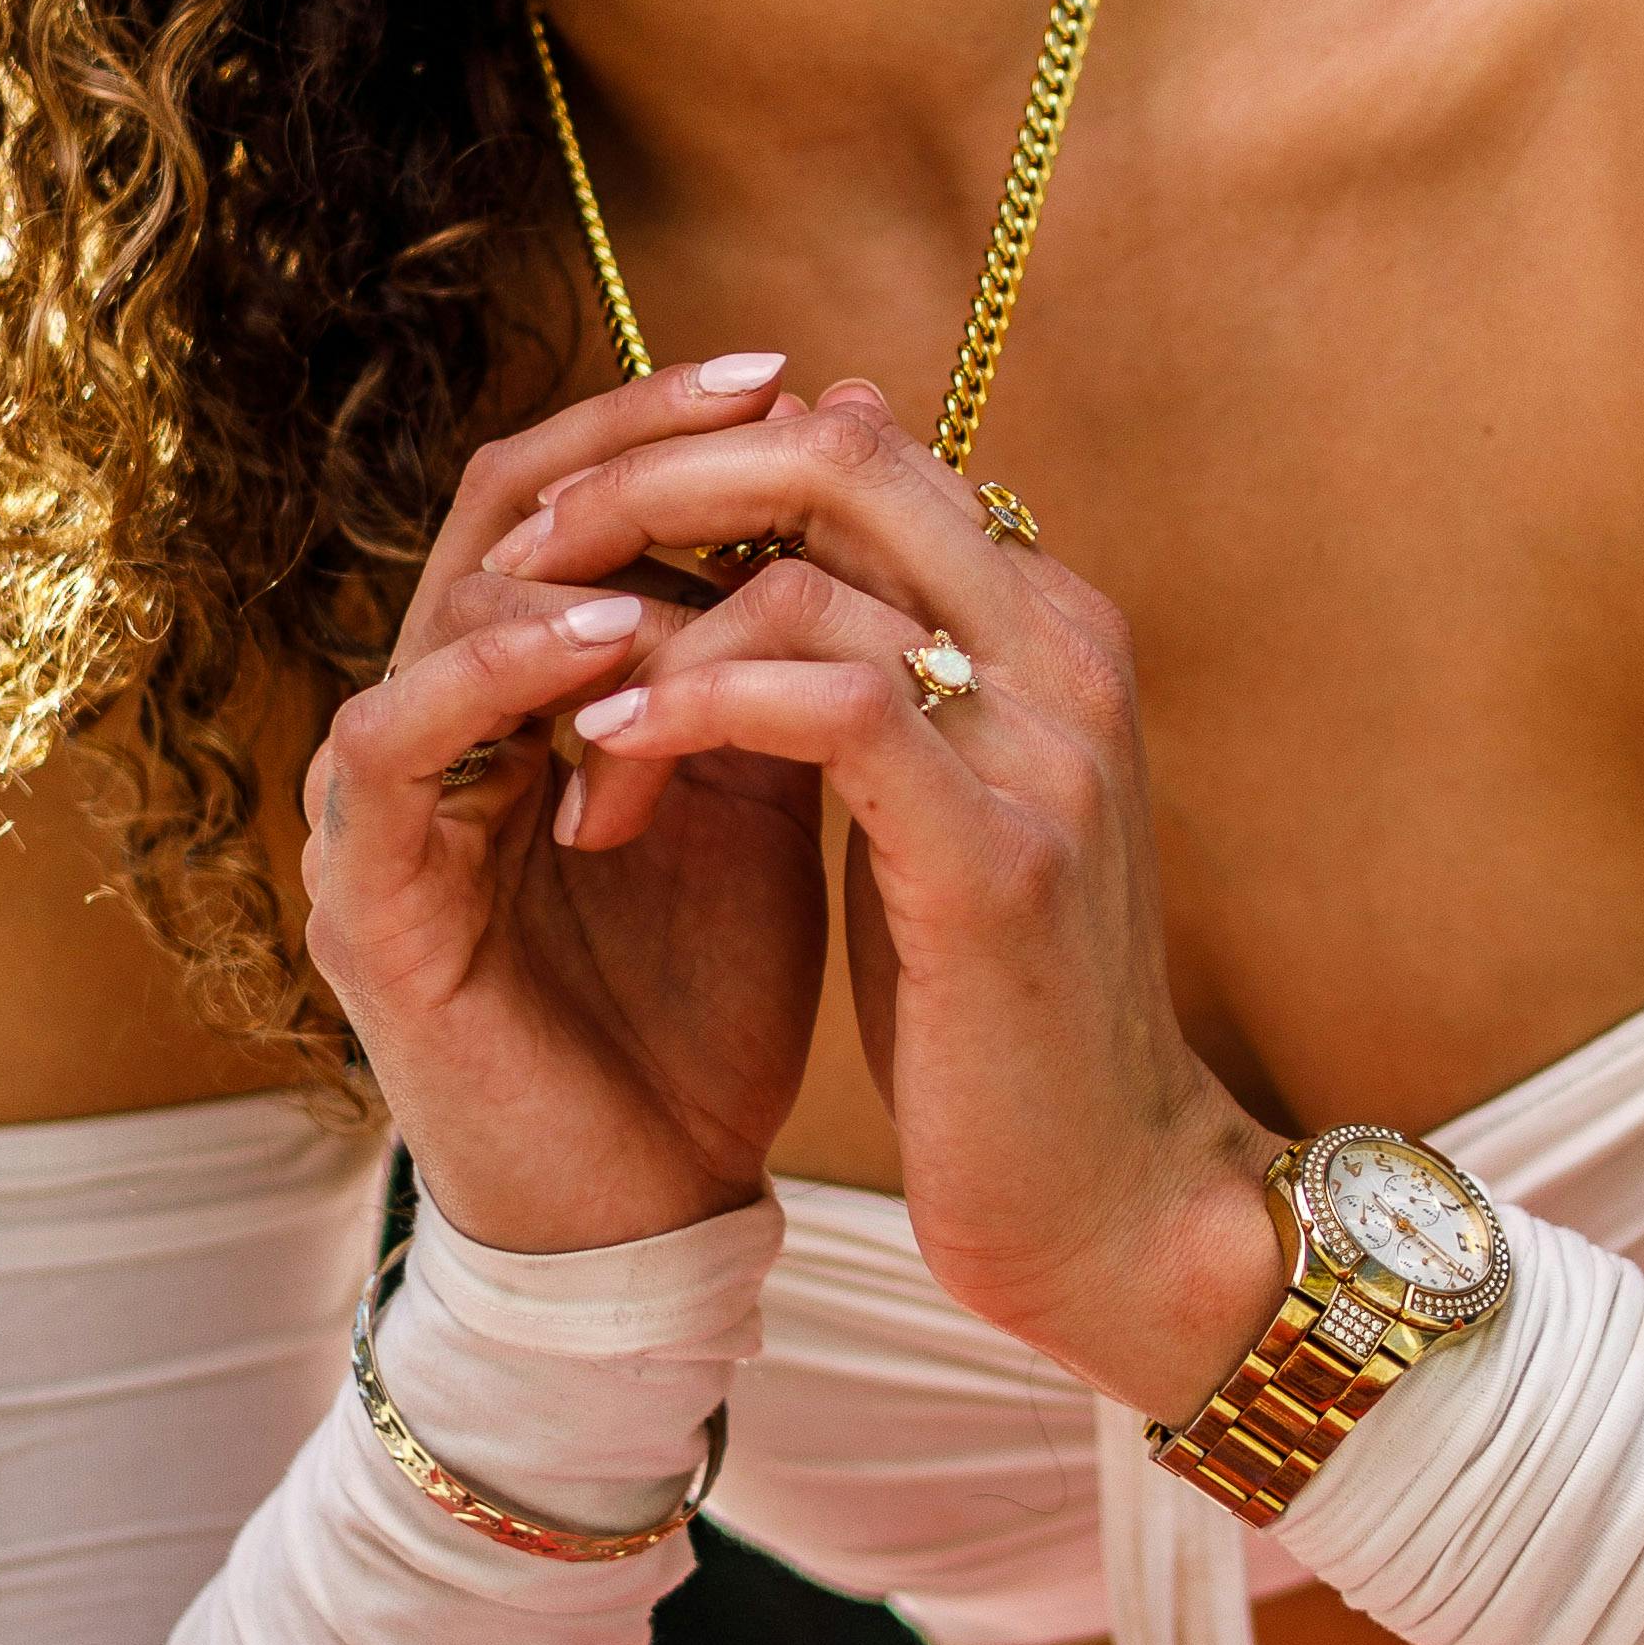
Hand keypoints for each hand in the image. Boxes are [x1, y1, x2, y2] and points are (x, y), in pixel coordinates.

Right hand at [301, 354, 836, 1253]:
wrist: (659, 1217)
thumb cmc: (703, 1018)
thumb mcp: (762, 803)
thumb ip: (773, 654)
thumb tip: (850, 473)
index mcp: (518, 703)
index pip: (560, 504)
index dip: (663, 426)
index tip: (796, 375)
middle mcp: (434, 736)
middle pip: (491, 516)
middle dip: (625, 441)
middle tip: (751, 387)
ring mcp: (382, 816)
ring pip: (436, 605)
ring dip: (572, 550)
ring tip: (699, 518)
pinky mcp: (365, 899)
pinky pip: (389, 741)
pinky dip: (493, 672)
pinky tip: (606, 635)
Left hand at [517, 376, 1295, 1417]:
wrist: (1105, 1193)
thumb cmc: (998, 1007)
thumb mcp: (932, 805)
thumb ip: (880, 670)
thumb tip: (787, 554)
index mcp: (1051, 624)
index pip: (860, 451)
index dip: (699, 469)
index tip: (585, 547)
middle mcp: (1064, 650)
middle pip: (836, 460)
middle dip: (653, 492)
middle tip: (538, 570)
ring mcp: (1045, 745)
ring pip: (811, 577)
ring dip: (649, 637)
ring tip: (569, 727)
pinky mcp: (998, 856)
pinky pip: (830, 705)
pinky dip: (696, 707)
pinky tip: (615, 756)